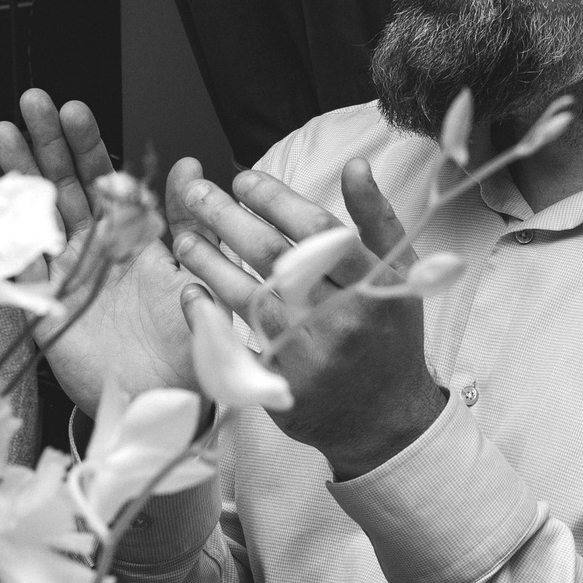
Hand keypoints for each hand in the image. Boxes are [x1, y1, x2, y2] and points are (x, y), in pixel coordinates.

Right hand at [0, 90, 196, 409]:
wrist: (167, 404)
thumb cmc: (189, 345)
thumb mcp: (197, 275)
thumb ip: (188, 222)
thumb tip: (190, 162)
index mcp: (134, 239)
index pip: (108, 181)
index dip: (90, 147)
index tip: (76, 110)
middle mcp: (97, 251)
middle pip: (67, 186)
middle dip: (49, 143)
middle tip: (33, 102)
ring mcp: (67, 275)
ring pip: (38, 216)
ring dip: (21, 173)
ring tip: (3, 129)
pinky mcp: (45, 308)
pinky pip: (20, 266)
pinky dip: (4, 233)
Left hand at [169, 157, 446, 480]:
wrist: (385, 417)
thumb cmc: (389, 333)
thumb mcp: (399, 273)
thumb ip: (376, 218)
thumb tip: (355, 165)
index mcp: (375, 283)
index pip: (317, 229)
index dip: (275, 199)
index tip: (243, 179)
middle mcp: (342, 317)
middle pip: (275, 257)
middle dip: (228, 218)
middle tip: (196, 192)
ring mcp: (310, 355)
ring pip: (248, 296)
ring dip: (209, 262)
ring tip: (184, 236)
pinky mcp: (283, 386)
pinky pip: (234, 344)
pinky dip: (207, 316)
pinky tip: (190, 290)